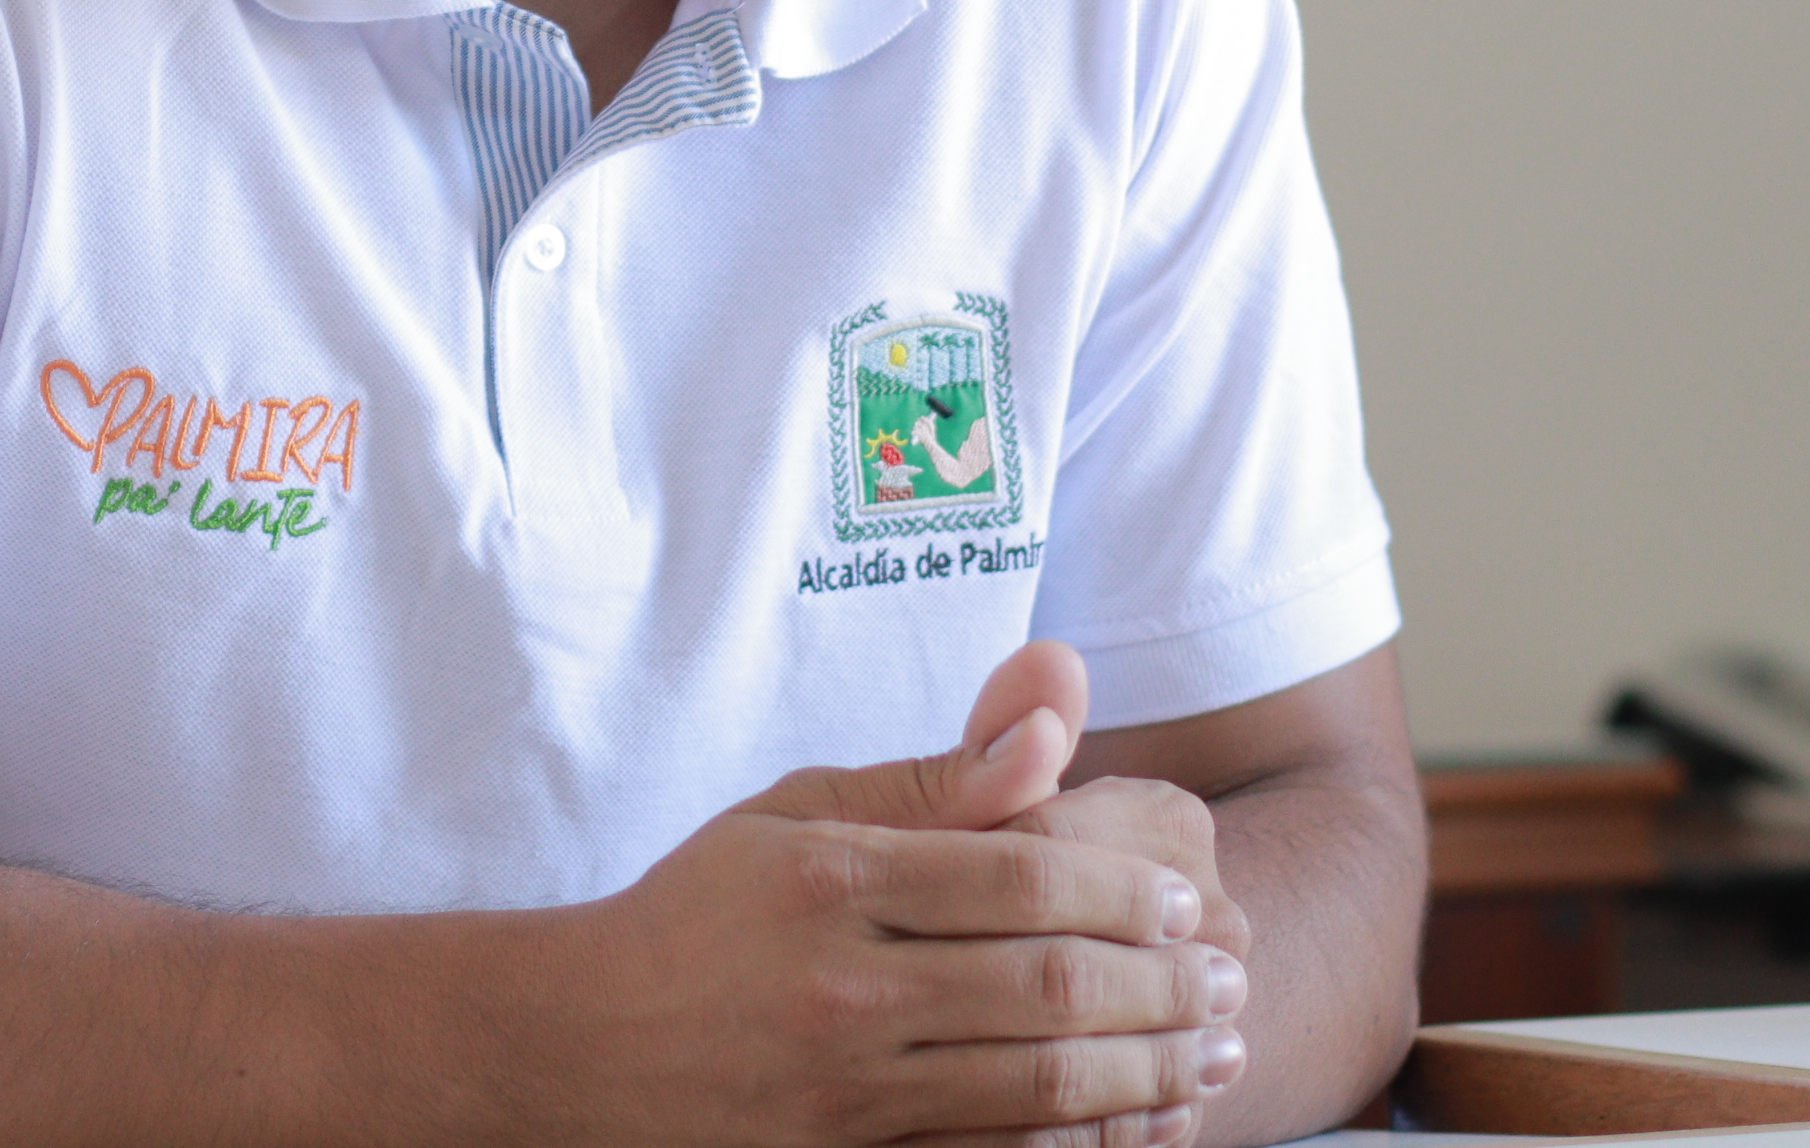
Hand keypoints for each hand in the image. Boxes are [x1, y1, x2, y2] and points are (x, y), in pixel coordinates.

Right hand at [498, 643, 1249, 1147]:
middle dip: (1166, 985)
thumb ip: (940, 775)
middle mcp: (839, 986)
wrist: (580, 1047)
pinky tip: (1140, 1127)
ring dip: (1151, 1071)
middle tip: (1230, 978)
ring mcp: (842, 1092)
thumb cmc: (705, 912)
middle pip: (1048, 985)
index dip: (1130, 893)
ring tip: (1214, 1053)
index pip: (1023, 878)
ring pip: (1038, 1086)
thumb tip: (1061, 703)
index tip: (1192, 900)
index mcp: (830, 879)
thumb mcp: (801, 813)